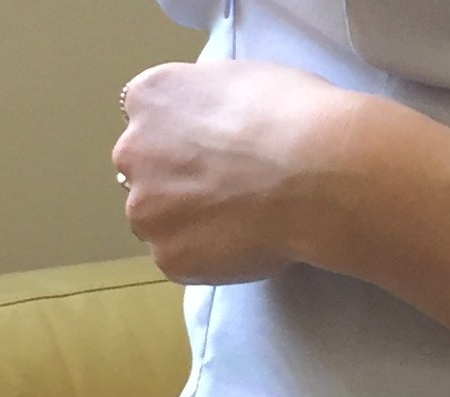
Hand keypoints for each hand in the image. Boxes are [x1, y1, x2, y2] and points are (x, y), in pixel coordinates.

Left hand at [114, 59, 361, 283]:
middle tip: (226, 198)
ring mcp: (147, 209)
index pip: (148, 125)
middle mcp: (133, 151)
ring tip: (238, 227)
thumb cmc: (295, 120)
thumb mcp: (241, 80)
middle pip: (143, 176)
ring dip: (188, 227)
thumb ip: (211, 102)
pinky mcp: (170, 256)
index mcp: (150, 98)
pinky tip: (243, 248)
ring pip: (159, 224)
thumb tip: (219, 121)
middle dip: (175, 187)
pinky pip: (183, 263)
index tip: (208, 159)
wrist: (316, 175)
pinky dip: (208, 261)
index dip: (181, 145)